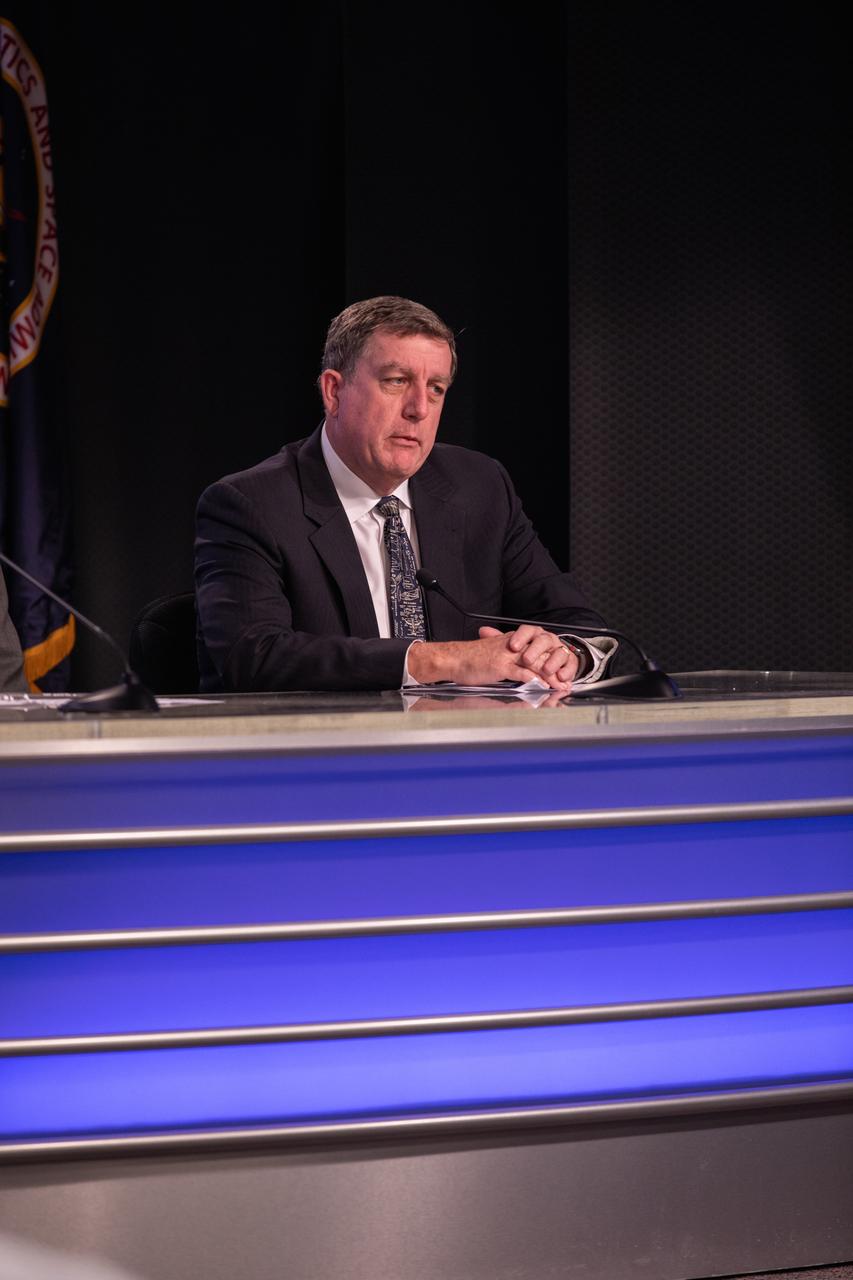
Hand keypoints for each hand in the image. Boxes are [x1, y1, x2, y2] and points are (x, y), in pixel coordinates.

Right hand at [407, 625, 575, 692]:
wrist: (452, 659)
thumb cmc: (468, 661)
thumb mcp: (492, 658)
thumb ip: (508, 662)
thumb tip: (521, 673)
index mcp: (511, 643)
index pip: (537, 651)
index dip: (551, 662)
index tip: (560, 674)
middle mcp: (512, 646)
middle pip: (540, 657)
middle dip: (556, 671)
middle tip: (567, 682)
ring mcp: (507, 655)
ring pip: (535, 664)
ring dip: (551, 677)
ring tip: (561, 687)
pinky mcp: (501, 666)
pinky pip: (523, 672)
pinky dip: (535, 680)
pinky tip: (544, 686)